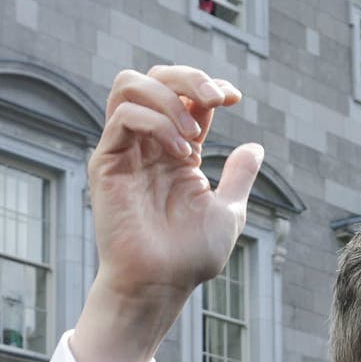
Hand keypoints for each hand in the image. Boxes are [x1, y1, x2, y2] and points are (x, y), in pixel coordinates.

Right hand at [72, 66, 264, 361]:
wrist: (161, 284)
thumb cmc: (189, 258)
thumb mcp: (228, 211)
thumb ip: (239, 177)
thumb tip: (254, 148)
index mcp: (174, 150)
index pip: (185, 95)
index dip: (209, 86)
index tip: (234, 98)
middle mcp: (147, 144)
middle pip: (154, 77)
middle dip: (189, 77)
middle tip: (216, 100)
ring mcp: (124, 151)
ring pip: (129, 85)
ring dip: (169, 97)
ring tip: (194, 134)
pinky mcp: (106, 162)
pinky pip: (124, 116)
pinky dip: (157, 122)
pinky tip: (179, 153)